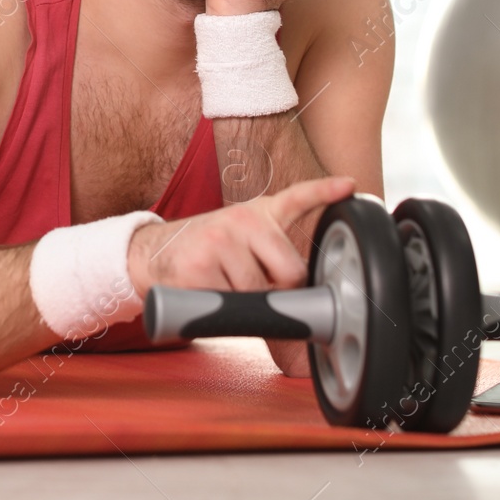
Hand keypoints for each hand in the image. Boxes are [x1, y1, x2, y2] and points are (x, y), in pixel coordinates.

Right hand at [126, 175, 354, 297]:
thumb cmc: (204, 255)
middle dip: (280, 291)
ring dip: (248, 304)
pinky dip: (223, 311)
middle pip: (291, 271)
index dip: (325, 192)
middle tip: (254, 287)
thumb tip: (305, 314)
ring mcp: (220, 239)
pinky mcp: (200, 265)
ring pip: (260, 293)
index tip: (349, 185)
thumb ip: (272, 264)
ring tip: (223, 286)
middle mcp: (242, 219)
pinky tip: (206, 290)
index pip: (297, 198)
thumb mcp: (240, 243)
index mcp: (257, 213)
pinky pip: (232, 305)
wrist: (150, 253)